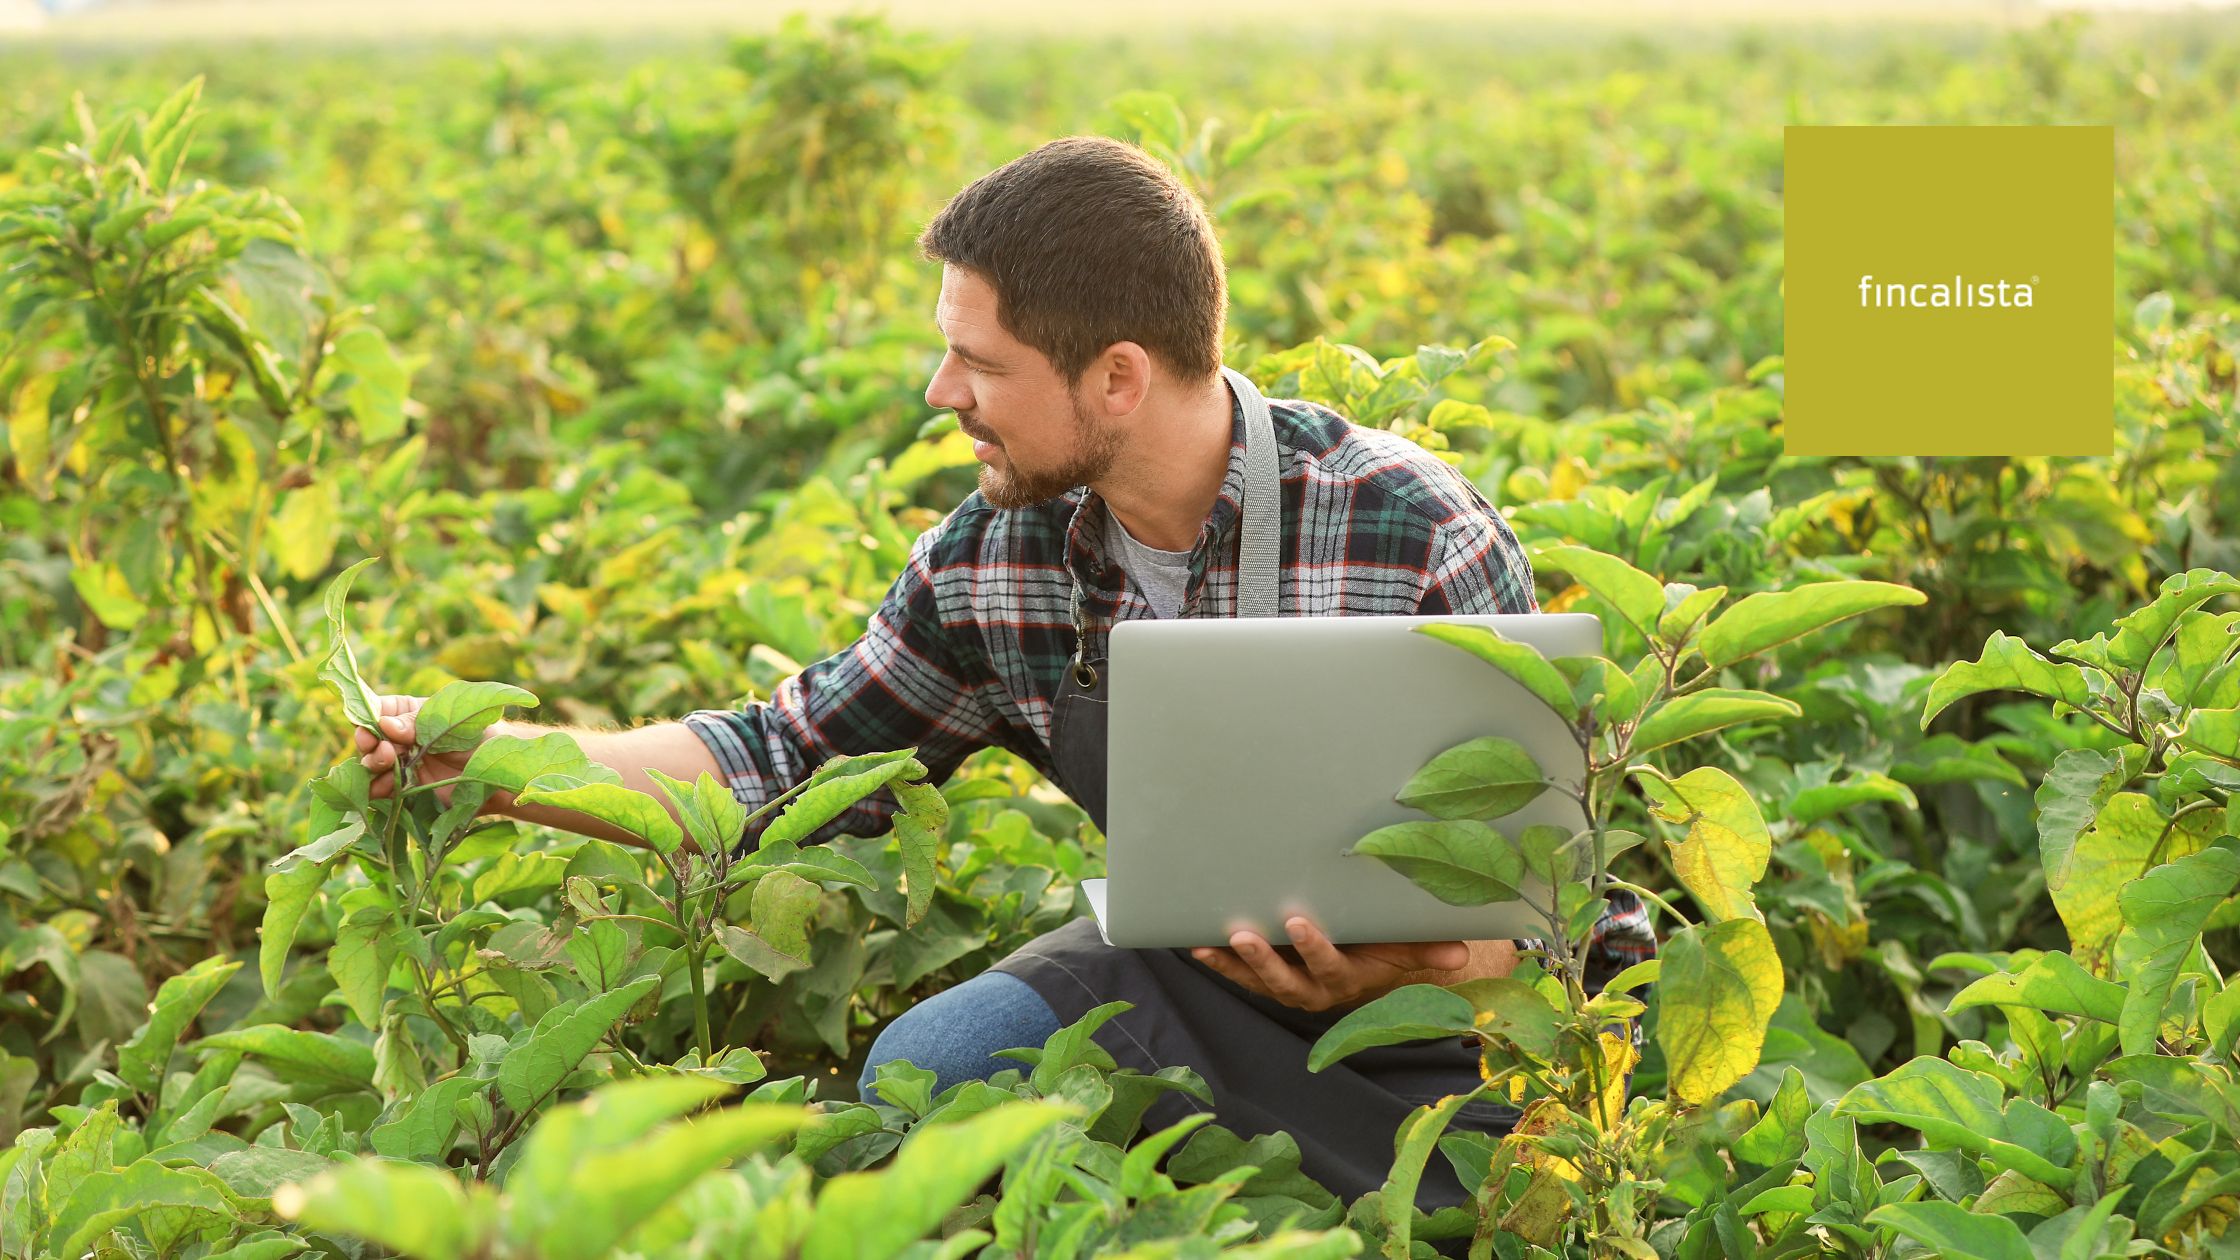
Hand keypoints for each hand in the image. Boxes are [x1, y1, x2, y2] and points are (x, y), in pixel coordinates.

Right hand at [353, 694, 509, 815]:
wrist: (498, 774)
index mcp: (407, 713)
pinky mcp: (404, 789)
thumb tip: (384, 724)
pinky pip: (381, 791)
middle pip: (369, 740)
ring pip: (370, 766)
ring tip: (389, 767)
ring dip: (373, 767)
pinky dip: (378, 789)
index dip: (367, 719)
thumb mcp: (453, 723)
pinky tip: (389, 787)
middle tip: (386, 752)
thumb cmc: (479, 738)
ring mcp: (399, 764)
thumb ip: (418, 723)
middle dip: (370, 745)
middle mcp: (398, 739)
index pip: (377, 710)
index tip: (371, 730)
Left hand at [1190, 916, 1468, 1012]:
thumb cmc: (1384, 950)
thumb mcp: (1407, 949)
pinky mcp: (1265, 979)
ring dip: (1232, 963)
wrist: (1364, 966)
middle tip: (1244, 933)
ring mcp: (1285, 986)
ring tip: (1210, 942)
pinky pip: (1239, 974)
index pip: (1329, 966)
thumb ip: (1428, 948)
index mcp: (1345, 980)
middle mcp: (1312, 989)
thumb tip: (1461, 952)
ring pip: (1256, 980)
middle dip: (1263, 960)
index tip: (1299, 921)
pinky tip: (1195, 945)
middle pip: (1285, 981)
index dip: (1314, 948)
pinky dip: (1219, 962)